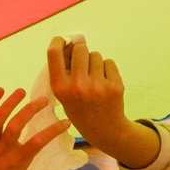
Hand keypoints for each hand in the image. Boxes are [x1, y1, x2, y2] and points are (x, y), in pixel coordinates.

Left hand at [0, 89, 75, 169]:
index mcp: (17, 161)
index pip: (38, 142)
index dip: (53, 130)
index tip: (66, 121)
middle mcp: (2, 149)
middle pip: (16, 125)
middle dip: (31, 110)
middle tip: (45, 100)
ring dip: (10, 102)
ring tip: (22, 91)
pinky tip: (0, 90)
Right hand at [48, 37, 159, 167]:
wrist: (104, 130)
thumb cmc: (80, 108)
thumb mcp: (63, 94)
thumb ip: (63, 71)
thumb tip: (70, 42)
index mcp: (60, 88)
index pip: (54, 54)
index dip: (58, 41)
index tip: (62, 39)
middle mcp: (78, 86)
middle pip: (80, 49)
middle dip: (80, 50)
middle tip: (82, 59)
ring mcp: (98, 86)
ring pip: (96, 55)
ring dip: (94, 61)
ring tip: (94, 77)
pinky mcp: (115, 85)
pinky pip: (109, 63)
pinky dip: (107, 68)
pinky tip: (104, 82)